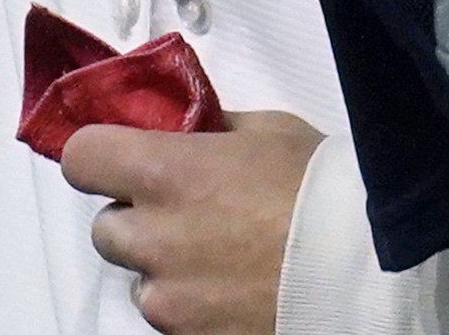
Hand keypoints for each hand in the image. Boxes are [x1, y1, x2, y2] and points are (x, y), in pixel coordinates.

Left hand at [64, 112, 324, 334]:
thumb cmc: (323, 189)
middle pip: (105, 229)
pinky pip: (172, 320)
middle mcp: (153, 240)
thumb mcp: (268, 131)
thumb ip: (212, 131)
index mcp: (164, 174)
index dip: (100, 156)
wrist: (368, 271)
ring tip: (222, 259)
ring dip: (165, 268)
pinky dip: (193, 306)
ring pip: (140, 282)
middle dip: (136, 219)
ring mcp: (169, 300)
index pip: (80, 158)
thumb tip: (189, 133)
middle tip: (187, 213)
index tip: (122, 157)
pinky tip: (236, 291)